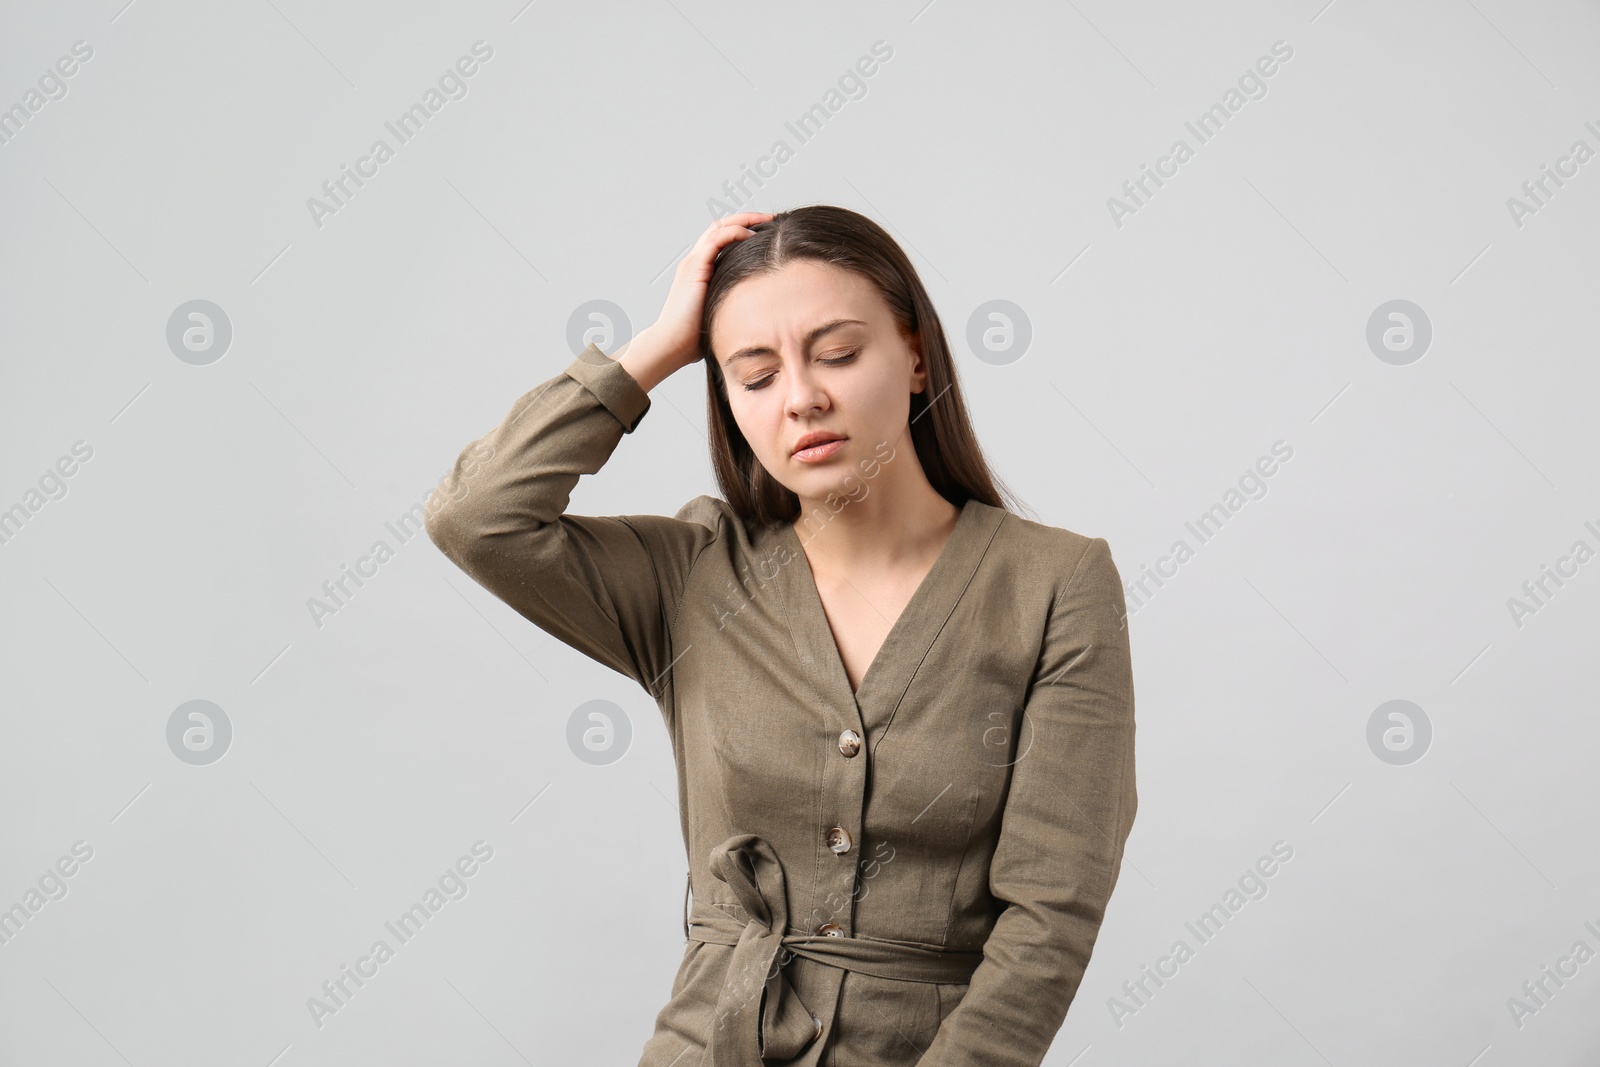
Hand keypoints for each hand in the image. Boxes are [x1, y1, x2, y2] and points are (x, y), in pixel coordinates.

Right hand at [619, 211, 773, 389]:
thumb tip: (761, 313)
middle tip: (771, 219)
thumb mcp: (720, 314)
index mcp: (699, 270)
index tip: (767, 232)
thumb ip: (734, 305)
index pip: (721, 238)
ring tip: (767, 221)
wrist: (671, 346)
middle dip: (747, 218)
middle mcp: (695, 261)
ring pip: (719, 227)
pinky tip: (753, 236)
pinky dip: (736, 232)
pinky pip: (717, 239)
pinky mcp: (695, 268)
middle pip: (721, 226)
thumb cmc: (694, 339)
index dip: (743, 230)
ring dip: (744, 220)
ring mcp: (693, 262)